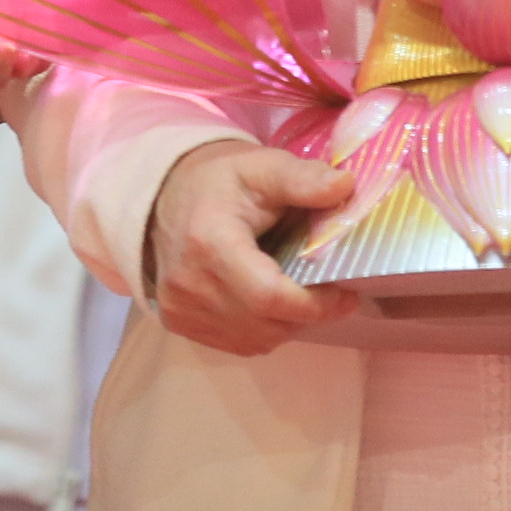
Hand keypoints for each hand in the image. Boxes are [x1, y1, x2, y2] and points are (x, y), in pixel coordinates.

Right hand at [143, 139, 353, 356]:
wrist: (165, 196)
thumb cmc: (220, 180)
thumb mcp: (263, 167)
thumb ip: (303, 179)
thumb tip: (345, 186)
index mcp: (210, 243)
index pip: (268, 296)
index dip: (314, 304)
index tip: (345, 293)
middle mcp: (190, 284)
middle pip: (266, 324)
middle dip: (308, 314)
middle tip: (332, 292)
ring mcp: (181, 309)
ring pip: (256, 340)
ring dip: (288, 324)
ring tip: (302, 293)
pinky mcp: (178, 323)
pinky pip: (238, 342)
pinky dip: (264, 329)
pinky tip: (271, 302)